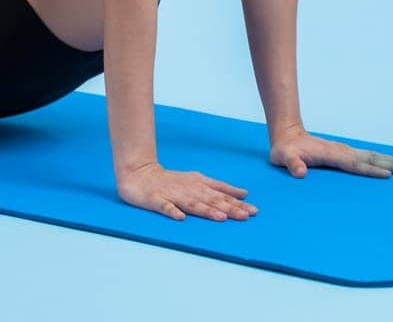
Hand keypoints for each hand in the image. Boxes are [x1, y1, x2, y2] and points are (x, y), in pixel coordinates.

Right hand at [116, 161, 257, 221]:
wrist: (139, 174)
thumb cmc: (171, 181)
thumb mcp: (197, 180)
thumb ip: (219, 187)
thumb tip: (243, 194)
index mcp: (198, 184)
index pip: (220, 194)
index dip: (236, 203)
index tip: (253, 211)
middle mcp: (188, 189)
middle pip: (210, 200)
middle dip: (228, 208)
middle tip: (245, 216)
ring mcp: (172, 195)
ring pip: (192, 204)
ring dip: (206, 210)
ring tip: (220, 218)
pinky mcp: (156, 200)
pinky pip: (165, 207)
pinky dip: (173, 212)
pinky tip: (180, 218)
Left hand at [269, 123, 392, 178]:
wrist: (287, 135)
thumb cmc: (285, 150)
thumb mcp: (283, 157)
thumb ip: (291, 164)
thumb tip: (300, 173)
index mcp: (331, 155)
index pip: (354, 164)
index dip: (371, 169)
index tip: (388, 174)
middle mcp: (341, 151)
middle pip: (370, 158)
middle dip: (390, 164)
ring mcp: (343, 151)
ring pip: (370, 156)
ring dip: (389, 161)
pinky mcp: (343, 154)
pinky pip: (366, 157)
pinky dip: (380, 159)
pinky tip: (389, 162)